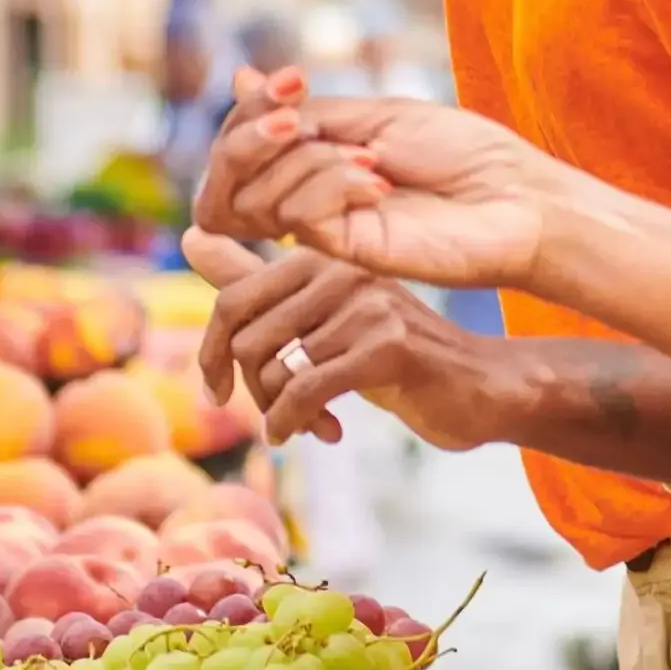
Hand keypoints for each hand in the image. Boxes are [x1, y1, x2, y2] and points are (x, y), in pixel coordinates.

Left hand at [183, 231, 518, 450]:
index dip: (212, 357)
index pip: (231, 303)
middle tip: (276, 416)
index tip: (218, 393)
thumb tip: (191, 236)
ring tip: (309, 424)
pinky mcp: (387, 344)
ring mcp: (365, 303)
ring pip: (274, 371)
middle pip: (246, 340)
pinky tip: (315, 433)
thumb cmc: (393, 353)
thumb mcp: (320, 316)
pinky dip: (294, 423)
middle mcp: (339, 269)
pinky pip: (305, 392)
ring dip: (281, 414)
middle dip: (251, 392)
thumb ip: (257, 278)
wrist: (480, 385)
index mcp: (318, 255)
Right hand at [192, 94, 564, 293]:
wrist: (516, 197)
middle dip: (247, 138)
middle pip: (223, 181)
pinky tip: (379, 185)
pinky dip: (330, 185)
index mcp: (313, 163)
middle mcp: (307, 201)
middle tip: (298, 116)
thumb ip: (308, 112)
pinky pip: (297, 216)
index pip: (237, 145)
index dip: (248, 110)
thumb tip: (240, 78)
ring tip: (370, 160)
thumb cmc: (461, 153)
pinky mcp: (342, 255)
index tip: (293, 79)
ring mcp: (323, 231)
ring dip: (307, 159)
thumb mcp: (377, 115)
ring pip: (256, 196)